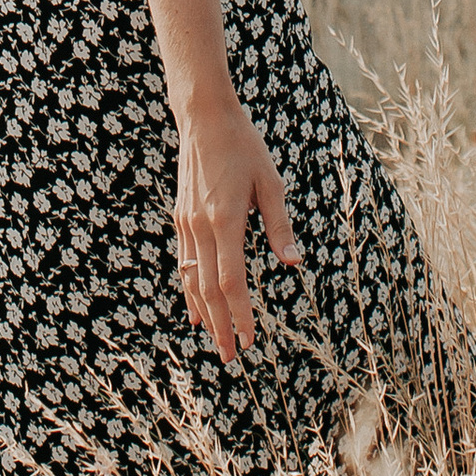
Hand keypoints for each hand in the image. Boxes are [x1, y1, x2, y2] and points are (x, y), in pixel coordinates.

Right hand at [172, 103, 300, 360]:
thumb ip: (279, 226)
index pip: (232, 282)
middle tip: (231, 357)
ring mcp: (187, 224)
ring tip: (214, 341)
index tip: (250, 340)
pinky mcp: (181, 218)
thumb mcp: (270, 183)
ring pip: (192, 280)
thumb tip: (293, 264)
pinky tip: (195, 308)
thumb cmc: (244, 147)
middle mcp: (201, 227)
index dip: (241, 315)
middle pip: (209, 290)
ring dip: (204, 314)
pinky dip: (189, 290)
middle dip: (221, 326)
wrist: (204, 118)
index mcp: (226, 220)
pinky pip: (184, 263)